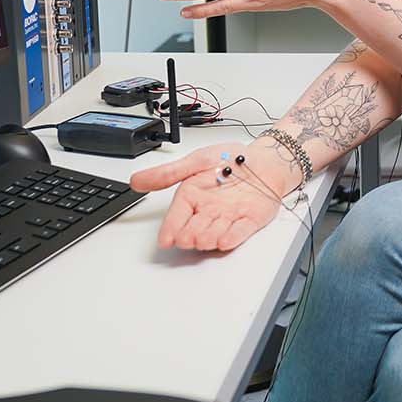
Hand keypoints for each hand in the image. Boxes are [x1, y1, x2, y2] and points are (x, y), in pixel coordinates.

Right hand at [129, 143, 289, 250]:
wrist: (264, 159)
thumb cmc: (231, 159)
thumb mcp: (195, 161)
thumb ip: (168, 174)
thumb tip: (136, 181)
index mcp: (193, 197)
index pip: (176, 216)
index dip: (170, 228)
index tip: (165, 239)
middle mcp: (208, 211)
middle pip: (195, 228)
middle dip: (190, 236)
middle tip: (186, 239)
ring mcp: (229, 218)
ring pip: (215, 232)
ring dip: (209, 238)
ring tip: (203, 241)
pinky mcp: (249, 221)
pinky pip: (240, 232)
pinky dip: (232, 237)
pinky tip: (224, 241)